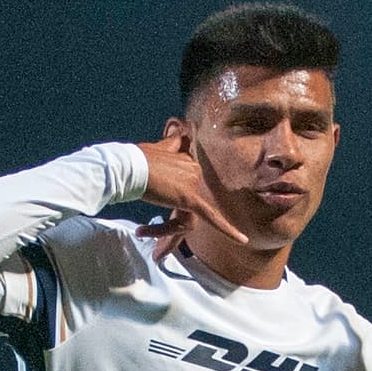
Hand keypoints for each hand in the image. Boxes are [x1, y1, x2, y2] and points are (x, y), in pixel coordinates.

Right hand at [136, 126, 248, 258]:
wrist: (129, 166)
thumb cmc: (136, 161)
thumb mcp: (157, 149)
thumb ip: (171, 143)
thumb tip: (182, 127)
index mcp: (188, 162)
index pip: (186, 191)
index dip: (169, 207)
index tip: (151, 221)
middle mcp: (193, 170)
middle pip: (188, 208)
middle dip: (170, 227)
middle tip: (152, 242)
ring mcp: (192, 183)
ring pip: (188, 219)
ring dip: (167, 234)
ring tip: (149, 240)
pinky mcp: (190, 198)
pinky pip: (212, 217)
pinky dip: (228, 229)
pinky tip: (242, 240)